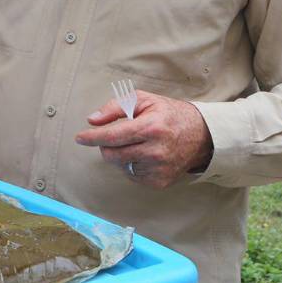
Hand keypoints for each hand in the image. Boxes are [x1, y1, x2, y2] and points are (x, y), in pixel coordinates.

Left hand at [74, 89, 213, 188]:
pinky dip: (132, 164)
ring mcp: (158, 170)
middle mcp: (156, 151)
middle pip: (112, 155)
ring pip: (120, 165)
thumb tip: (92, 120)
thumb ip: (115, 107)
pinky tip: (145, 154)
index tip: (80, 137)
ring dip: (120, 155)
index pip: (112, 136)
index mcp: (151, 128)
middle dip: (106, 145)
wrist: (201, 136)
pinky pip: (132, 175)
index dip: (92, 137)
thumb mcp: (144, 100)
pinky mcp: (159, 182)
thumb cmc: (169, 114)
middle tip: (114, 136)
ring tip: (137, 143)